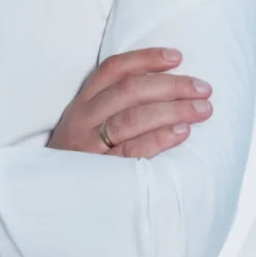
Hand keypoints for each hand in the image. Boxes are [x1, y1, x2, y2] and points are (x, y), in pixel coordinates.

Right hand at [46, 48, 212, 157]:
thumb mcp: (86, 127)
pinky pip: (133, 151)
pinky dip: (159, 138)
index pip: (113, 70)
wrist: (52, 200)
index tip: (176, 56)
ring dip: (172, 110)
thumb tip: (165, 86)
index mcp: (82, 103)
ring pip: (132, 118)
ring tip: (202, 109)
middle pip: (128, 91)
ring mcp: (90, 147)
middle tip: (203, 88)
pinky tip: (182, 132)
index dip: (145, 59)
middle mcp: (83, 120)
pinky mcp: (100, 173)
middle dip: (170, 85)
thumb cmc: (80, 158)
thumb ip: (113, 107)